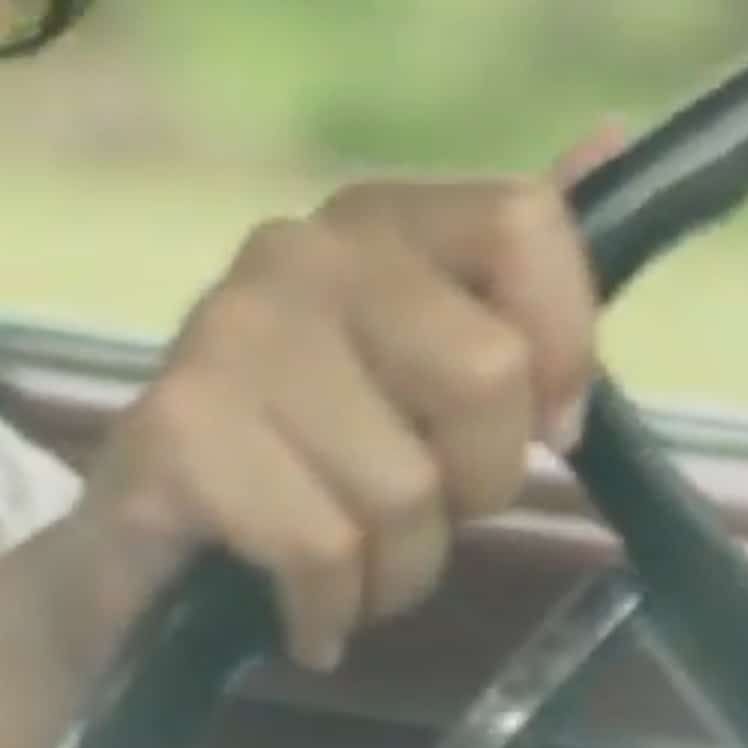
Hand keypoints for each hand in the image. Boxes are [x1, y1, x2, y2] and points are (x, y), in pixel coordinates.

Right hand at [47, 146, 612, 678]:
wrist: (132, 561)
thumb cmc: (311, 463)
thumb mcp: (430, 368)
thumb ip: (519, 274)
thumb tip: (614, 137)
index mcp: (373, 221)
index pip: (522, 220)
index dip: (565, 339)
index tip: (546, 421)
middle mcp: (297, 252)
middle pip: (488, 370)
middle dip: (479, 482)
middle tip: (418, 508)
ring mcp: (228, 334)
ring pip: (406, 490)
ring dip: (399, 569)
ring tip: (347, 562)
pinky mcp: (178, 431)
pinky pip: (325, 551)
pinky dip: (328, 609)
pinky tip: (299, 604)